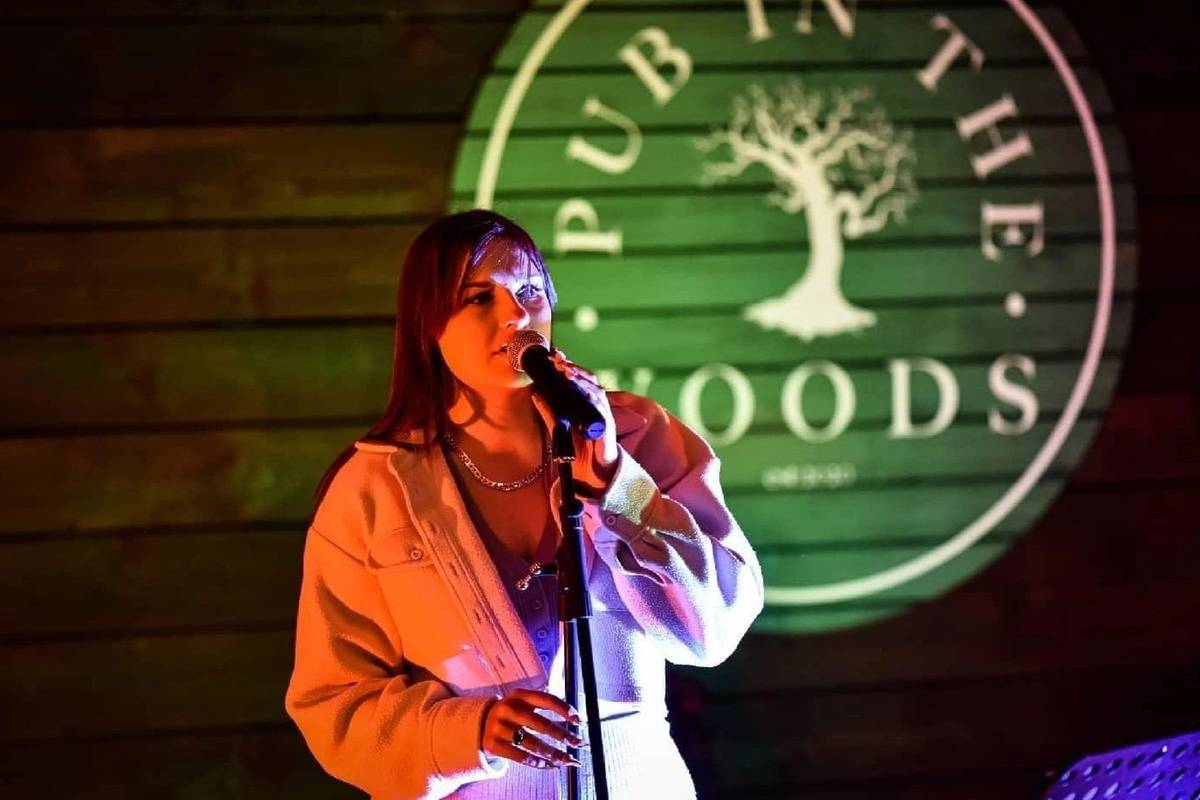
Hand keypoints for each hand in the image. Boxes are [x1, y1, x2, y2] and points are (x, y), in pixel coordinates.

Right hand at [481, 689, 585, 768]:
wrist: (481, 723)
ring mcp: (499, 727)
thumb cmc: (513, 714)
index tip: (579, 721)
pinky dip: (536, 762)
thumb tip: (576, 720)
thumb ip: (547, 707)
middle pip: (541, 724)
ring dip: (553, 753)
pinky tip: (548, 764)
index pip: (546, 700)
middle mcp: (509, 709)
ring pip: (532, 743)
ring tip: (567, 759)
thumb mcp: (525, 704)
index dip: (564, 710)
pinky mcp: (493, 744)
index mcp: (520, 695)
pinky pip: (520, 756)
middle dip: (563, 735)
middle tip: (579, 743)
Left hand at [531, 350, 618, 496]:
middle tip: (557, 359)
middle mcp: (594, 404)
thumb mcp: (559, 429)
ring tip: (567, 369)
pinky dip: (592, 396)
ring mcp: (602, 413)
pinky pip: (600, 407)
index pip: (576, 379)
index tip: (553, 355)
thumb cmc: (578, 450)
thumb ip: (549, 413)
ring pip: (594, 389)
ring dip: (581, 378)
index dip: (567, 366)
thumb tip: (535, 394)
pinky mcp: (607, 424)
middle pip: (586, 379)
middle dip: (572, 367)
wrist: (592, 472)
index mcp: (583, 403)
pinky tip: (583, 389)